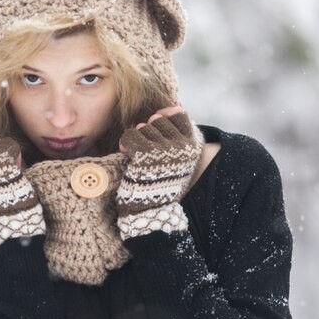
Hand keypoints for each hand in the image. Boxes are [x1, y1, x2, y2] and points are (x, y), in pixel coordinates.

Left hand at [116, 110, 202, 238]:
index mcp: (192, 146)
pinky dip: (125, 143)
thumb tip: (172, 108)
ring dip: (137, 138)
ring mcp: (164, 148)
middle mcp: (182, 146)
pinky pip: (131, 135)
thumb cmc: (160, 182)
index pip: (179, 115)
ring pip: (144, 127)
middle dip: (149, 130)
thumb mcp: (175, 157)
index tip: (157, 131)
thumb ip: (176, 133)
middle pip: (159, 120)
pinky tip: (126, 152)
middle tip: (146, 148)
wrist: (149, 209)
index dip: (165, 118)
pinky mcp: (145, 153)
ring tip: (137, 154)